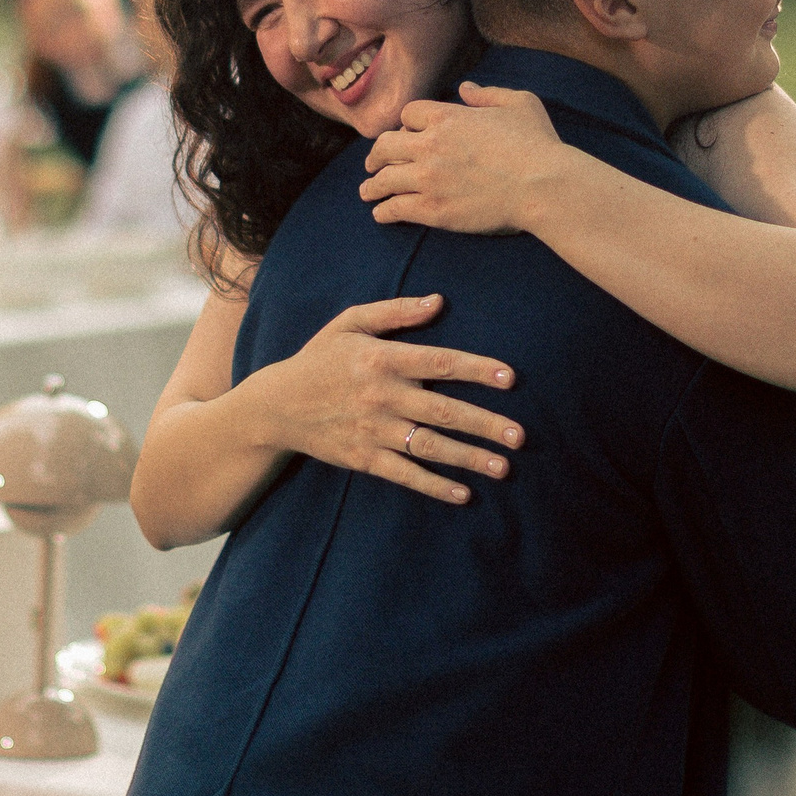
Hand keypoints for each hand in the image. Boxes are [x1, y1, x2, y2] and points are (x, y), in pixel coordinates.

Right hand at [255, 294, 520, 504]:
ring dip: (469, 459)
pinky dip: (434, 486)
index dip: (476, 369)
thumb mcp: (350, 323)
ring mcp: (373, 431)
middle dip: (485, 424)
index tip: (510, 378)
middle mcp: (382, 396)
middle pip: (443, 410)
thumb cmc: (319, 359)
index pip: (439, 362)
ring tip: (503, 468)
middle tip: (520, 436)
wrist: (274, 406)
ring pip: (430, 446)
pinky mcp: (364, 458)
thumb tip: (438, 301)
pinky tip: (464, 494)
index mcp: (382, 359)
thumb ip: (394, 312)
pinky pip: (406, 474)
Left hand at [360, 83, 566, 234]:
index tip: (406, 134)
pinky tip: (381, 215)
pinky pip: (395, 209)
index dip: (406, 124)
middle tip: (372, 164)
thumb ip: (489, 94)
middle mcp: (431, 145)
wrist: (543, 186)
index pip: (408, 115)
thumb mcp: (520, 103)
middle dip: (376, 155)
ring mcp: (429, 179)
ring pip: (383, 180)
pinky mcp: (433, 210)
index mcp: (448, 117)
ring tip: (367, 192)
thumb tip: (465, 88)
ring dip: (372, 186)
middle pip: (385, 145)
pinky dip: (384, 212)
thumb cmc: (538, 145)